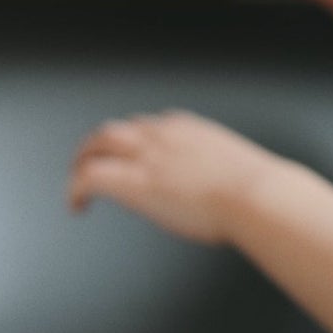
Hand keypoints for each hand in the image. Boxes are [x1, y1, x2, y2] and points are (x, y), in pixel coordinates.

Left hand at [67, 111, 283, 243]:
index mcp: (185, 128)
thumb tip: (217, 189)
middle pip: (114, 129)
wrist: (256, 195)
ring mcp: (144, 155)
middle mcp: (160, 135)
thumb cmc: (255, 190)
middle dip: (96, 146)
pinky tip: (77, 206)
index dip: (131, 143)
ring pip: (96, 145)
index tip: (129, 159)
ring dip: (81, 162)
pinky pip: (90, 177)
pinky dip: (76, 189)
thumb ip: (215, 171)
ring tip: (76, 184)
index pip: (146, 126)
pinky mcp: (133, 181)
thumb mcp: (232, 167)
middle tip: (87, 165)